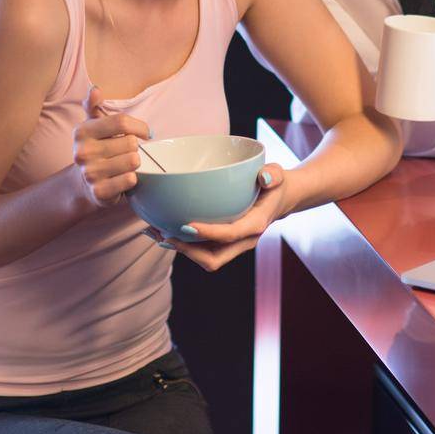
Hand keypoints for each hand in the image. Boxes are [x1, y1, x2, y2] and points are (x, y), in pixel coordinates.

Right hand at [73, 86, 150, 208]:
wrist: (84, 183)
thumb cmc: (96, 148)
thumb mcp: (93, 125)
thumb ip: (94, 106)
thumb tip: (95, 89)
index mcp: (82, 131)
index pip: (122, 122)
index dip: (139, 127)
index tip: (144, 133)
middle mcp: (83, 152)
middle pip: (130, 143)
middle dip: (135, 148)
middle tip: (128, 152)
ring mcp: (90, 173)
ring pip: (133, 161)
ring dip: (135, 163)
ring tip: (125, 164)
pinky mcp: (100, 192)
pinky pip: (130, 179)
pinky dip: (131, 179)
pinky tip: (122, 177)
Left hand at [143, 163, 287, 270]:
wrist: (280, 199)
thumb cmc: (274, 185)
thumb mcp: (277, 175)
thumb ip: (273, 174)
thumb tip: (263, 176)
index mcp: (254, 226)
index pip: (229, 235)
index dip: (207, 233)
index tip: (185, 225)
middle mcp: (243, 241)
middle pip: (213, 259)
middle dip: (187, 251)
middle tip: (164, 234)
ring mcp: (232, 245)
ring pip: (204, 258)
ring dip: (180, 249)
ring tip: (154, 232)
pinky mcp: (223, 243)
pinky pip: (201, 250)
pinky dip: (181, 243)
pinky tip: (161, 230)